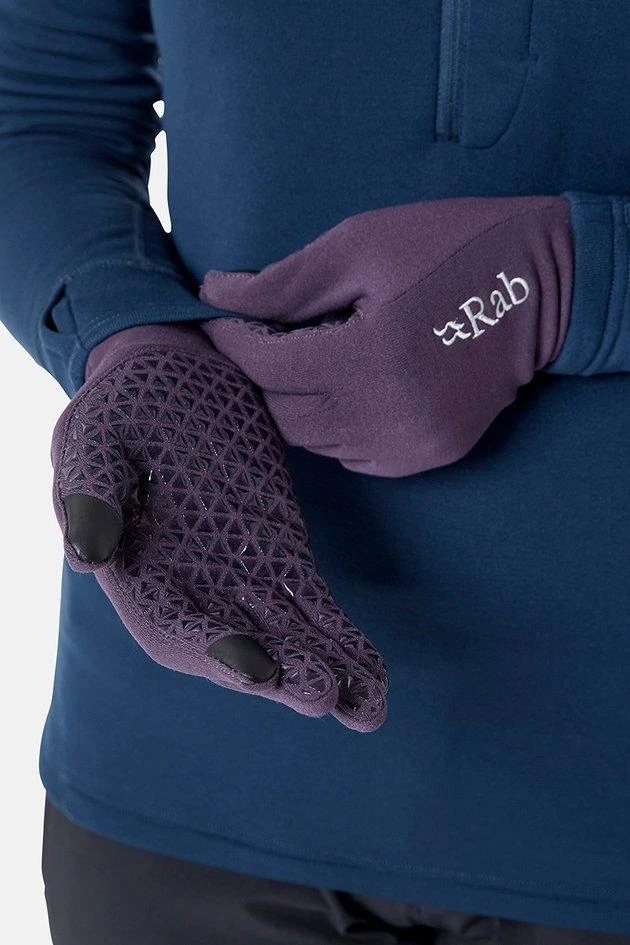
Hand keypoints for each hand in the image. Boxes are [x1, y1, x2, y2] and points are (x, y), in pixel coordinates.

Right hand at [51, 324, 387, 731]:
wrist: (172, 378)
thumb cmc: (122, 410)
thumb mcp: (92, 440)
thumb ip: (90, 494)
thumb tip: (85, 555)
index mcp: (142, 573)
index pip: (177, 628)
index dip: (216, 652)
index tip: (260, 673)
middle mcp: (194, 589)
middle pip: (243, 645)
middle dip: (284, 673)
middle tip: (325, 694)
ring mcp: (242, 574)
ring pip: (287, 634)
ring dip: (326, 668)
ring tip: (368, 705)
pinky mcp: (281, 550)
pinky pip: (312, 602)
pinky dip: (340, 635)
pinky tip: (370, 672)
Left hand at [200, 196, 572, 476]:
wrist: (544, 289)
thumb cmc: (450, 250)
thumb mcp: (361, 245)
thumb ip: (284, 282)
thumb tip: (213, 295)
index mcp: (370, 359)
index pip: (265, 367)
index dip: (230, 340)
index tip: (215, 316)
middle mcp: (388, 418)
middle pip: (281, 413)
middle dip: (259, 373)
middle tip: (259, 334)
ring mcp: (410, 445)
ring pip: (313, 440)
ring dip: (295, 400)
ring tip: (304, 354)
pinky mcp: (427, 455)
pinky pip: (352, 455)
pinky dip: (334, 425)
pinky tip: (345, 384)